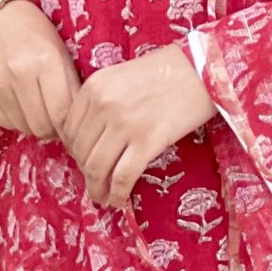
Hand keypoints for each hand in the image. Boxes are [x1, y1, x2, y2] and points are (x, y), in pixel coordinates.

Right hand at [0, 0, 80, 140]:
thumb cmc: (38, 35)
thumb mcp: (63, 55)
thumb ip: (73, 90)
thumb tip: (76, 127)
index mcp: (44, 61)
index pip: (61, 116)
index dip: (69, 126)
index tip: (71, 124)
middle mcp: (16, 73)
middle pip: (40, 127)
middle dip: (51, 127)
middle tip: (53, 116)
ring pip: (22, 128)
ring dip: (32, 122)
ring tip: (35, 104)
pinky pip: (2, 122)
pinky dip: (13, 118)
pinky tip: (16, 100)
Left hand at [59, 42, 218, 208]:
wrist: (202, 70)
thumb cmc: (166, 72)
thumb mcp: (121, 77)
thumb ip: (101, 101)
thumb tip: (91, 138)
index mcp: (94, 87)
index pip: (69, 130)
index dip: (74, 152)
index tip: (84, 162)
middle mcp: (103, 104)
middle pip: (81, 151)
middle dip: (85, 173)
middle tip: (95, 184)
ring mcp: (124, 124)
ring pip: (97, 167)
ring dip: (97, 189)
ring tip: (103, 198)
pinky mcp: (148, 140)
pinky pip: (123, 175)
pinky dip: (117, 193)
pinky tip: (119, 200)